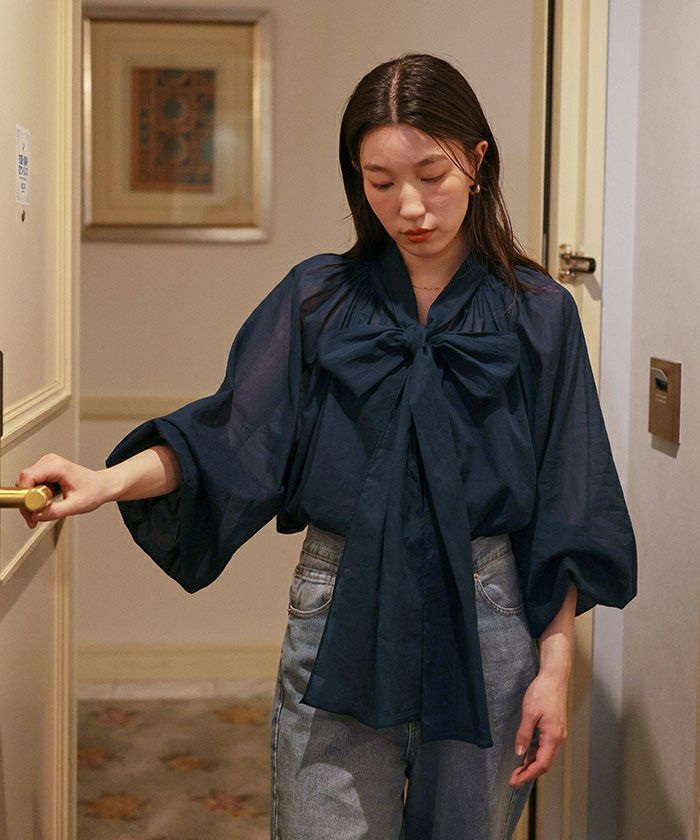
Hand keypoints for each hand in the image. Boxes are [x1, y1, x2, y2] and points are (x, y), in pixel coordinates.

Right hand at [15, 452, 109, 528]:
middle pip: (24, 482)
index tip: (31, 509)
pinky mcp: (45, 471)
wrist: (102, 485)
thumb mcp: (76, 505)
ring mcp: (46, 465)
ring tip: (42, 511)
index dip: (24, 495)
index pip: (27, 476)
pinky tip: (44, 505)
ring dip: (29, 501)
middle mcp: (49, 462)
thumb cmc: (94, 491)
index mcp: (57, 466)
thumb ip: (55, 512)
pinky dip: (33, 497)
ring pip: (26, 484)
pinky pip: (31, 484)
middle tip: (35, 517)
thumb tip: (36, 516)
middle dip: (26, 502)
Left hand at [508, 668, 567, 787]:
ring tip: (517, 769)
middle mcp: (558, 738)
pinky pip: (546, 747)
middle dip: (529, 773)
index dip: (527, 775)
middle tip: (513, 778)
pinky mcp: (555, 728)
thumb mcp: (529, 713)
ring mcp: (558, 733)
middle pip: (544, 763)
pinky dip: (536, 754)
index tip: (514, 781)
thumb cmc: (542, 692)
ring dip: (532, 764)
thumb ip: (524, 734)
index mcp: (553, 737)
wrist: (554, 677)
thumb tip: (520, 753)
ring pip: (545, 756)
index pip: (541, 764)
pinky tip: (526, 754)